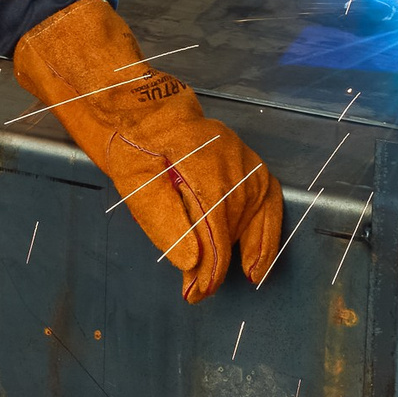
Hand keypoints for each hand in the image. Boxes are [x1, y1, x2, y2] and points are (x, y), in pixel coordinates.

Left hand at [13, 0, 284, 300]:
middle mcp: (232, 161)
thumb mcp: (133, 182)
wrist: (136, 103)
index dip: (208, 270)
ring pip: (259, 211)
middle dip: (223, 263)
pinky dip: (267, 224)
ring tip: (245, 276)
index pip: (215, 232)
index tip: (196, 294)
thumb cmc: (130, 141)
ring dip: (254, 247)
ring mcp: (242, 156)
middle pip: (237, 225)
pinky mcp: (245, 156)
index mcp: (204, 167)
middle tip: (204, 291)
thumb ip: (165, 222)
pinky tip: (259, 247)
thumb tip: (193, 264)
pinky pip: (266, 194)